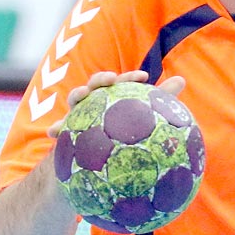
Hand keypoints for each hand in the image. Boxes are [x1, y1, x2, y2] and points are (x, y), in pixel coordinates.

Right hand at [46, 70, 186, 137]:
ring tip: (82, 94)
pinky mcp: (68, 129)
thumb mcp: (146, 116)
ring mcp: (80, 113)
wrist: (103, 158)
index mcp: (114, 96)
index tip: (144, 76)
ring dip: (77, 94)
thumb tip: (181, 79)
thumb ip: (162, 99)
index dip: (131, 78)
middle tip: (112, 80)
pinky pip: (60, 128)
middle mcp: (96, 100)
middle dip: (101, 80)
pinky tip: (52, 132)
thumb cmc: (127, 132)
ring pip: (76, 100)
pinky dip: (56, 127)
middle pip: (97, 85)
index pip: (122, 83)